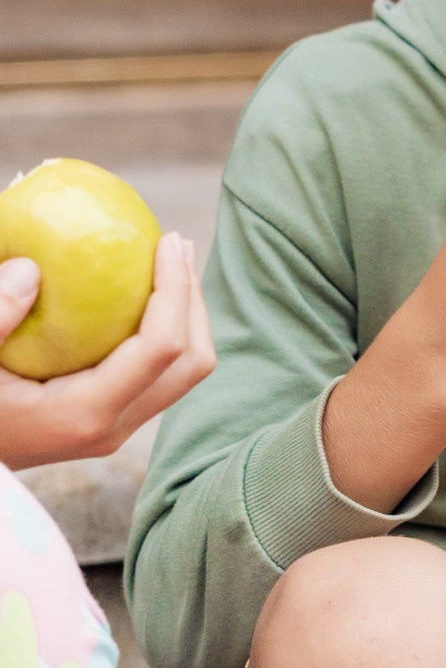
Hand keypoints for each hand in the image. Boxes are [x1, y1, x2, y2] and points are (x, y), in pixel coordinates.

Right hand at [0, 233, 215, 470]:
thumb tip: (30, 268)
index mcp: (84, 413)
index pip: (162, 348)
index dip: (177, 289)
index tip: (167, 240)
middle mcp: (113, 427)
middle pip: (193, 362)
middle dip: (193, 298)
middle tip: (175, 243)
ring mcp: (117, 427)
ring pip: (186, 370)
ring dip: (187, 313)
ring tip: (168, 259)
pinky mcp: (113, 418)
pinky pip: (162, 370)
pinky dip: (166, 327)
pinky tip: (140, 289)